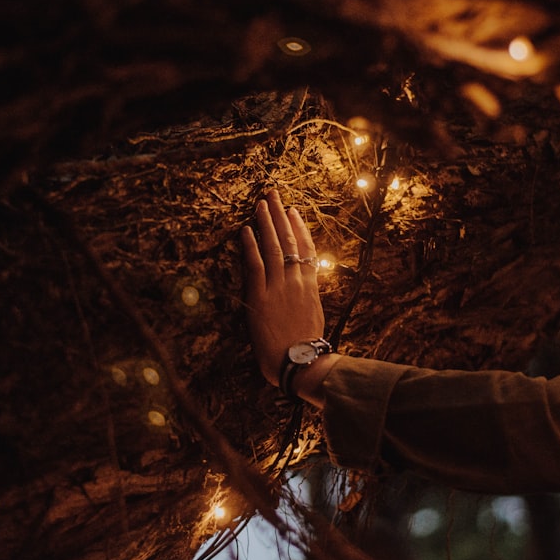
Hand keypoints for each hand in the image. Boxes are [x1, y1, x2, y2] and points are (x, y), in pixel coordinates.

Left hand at [242, 190, 325, 385]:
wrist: (301, 364)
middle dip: (281, 216)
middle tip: (273, 195)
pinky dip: (251, 246)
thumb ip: (306, 299)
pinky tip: (246, 229)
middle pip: (289, 240)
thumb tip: (301, 291)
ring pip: (273, 247)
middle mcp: (296, 281)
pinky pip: (255, 265)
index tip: (293, 211)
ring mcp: (278, 287)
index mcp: (310, 287)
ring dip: (266, 223)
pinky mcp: (260, 297)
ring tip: (260, 204)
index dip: (299, 227)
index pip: (306, 249)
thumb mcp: (313, 318)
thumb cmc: (306, 348)